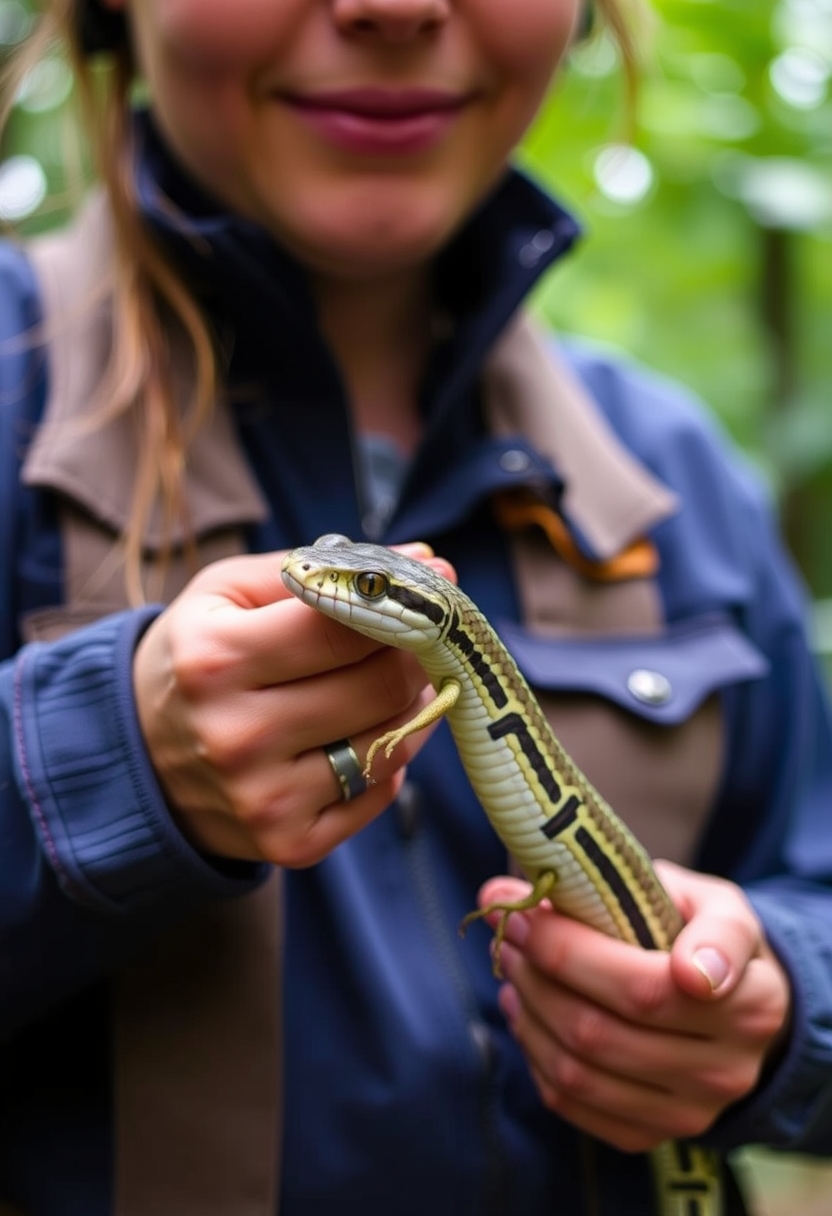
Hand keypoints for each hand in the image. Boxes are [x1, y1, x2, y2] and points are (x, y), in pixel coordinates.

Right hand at [134, 543, 452, 864]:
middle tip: (417, 638)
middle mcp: (237, 735)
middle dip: (413, 654)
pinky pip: (378, 793)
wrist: (141, 754)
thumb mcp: (227, 593)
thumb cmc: (199, 656)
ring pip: (389, 742)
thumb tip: (424, 561)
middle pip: (380, 686)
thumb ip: (321, 569)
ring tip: (396, 681)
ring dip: (411, 705)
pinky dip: (388, 758)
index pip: (344, 628)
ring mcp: (263, 799)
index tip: (436, 587)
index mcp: (216, 660)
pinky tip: (365, 733)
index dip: (401, 604)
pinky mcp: (289, 844)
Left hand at [479, 861, 790, 1151]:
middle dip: (535, 972)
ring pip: (577, 1072)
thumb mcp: (714, 903)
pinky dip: (534, 1053)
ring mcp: (689, 1113)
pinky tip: (524, 1009)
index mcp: (751, 1004)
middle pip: (598, 1032)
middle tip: (509, 926)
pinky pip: (572, 1104)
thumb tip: (551, 885)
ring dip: (526, 1011)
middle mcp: (726, 1072)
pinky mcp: (653, 1136)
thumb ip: (654, 891)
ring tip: (510, 961)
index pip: (642, 989)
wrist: (741, 1011)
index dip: (571, 953)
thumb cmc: (710, 941)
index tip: (528, 910)